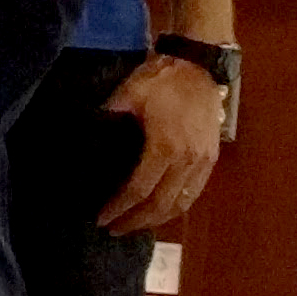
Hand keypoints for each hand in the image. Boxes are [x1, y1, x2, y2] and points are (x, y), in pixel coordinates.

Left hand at [97, 55, 227, 230]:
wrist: (198, 66)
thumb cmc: (161, 80)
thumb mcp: (128, 95)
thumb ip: (108, 119)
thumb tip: (85, 138)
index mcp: (165, 147)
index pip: (139, 189)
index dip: (120, 207)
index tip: (102, 218)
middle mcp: (187, 161)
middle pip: (160, 204)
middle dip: (135, 221)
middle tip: (114, 229)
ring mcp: (203, 162)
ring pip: (181, 204)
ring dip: (157, 220)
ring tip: (134, 225)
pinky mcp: (211, 160)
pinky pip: (194, 193)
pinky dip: (176, 207)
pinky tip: (161, 212)